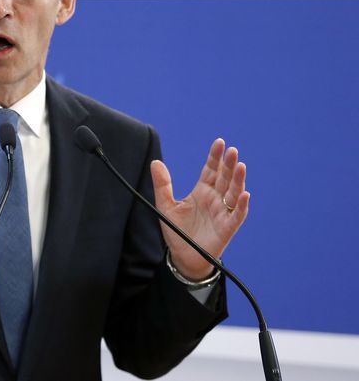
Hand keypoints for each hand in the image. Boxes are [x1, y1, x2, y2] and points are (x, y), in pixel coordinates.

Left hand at [150, 139, 248, 280]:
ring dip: (238, 180)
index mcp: (202, 191)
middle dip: (228, 164)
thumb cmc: (177, 231)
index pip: (211, 170)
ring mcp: (222, 212)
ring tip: (240, 166)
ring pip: (233, 192)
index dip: (215, 157)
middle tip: (232, 150)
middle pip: (224, 178)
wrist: (183, 256)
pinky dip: (241, 205)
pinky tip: (244, 194)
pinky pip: (236, 214)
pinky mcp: (227, 227)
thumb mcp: (165, 205)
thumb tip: (155, 163)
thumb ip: (162, 185)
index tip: (219, 142)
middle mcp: (215, 199)